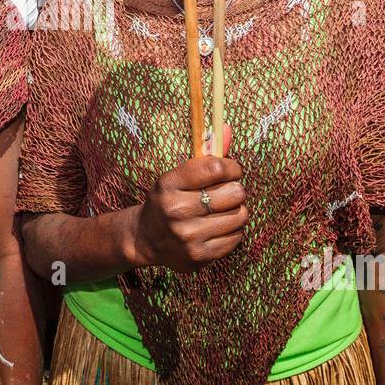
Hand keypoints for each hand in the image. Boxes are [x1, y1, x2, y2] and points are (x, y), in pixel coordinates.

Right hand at [125, 127, 247, 271]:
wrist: (145, 239)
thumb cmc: (168, 200)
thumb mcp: (178, 175)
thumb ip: (206, 153)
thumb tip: (227, 128)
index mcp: (169, 184)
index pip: (217, 167)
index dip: (232, 167)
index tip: (230, 171)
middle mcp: (176, 210)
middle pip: (234, 192)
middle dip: (235, 190)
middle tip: (227, 192)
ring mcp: (188, 236)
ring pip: (240, 216)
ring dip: (237, 211)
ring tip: (224, 210)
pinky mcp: (199, 256)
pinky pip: (236, 238)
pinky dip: (233, 231)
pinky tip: (219, 227)